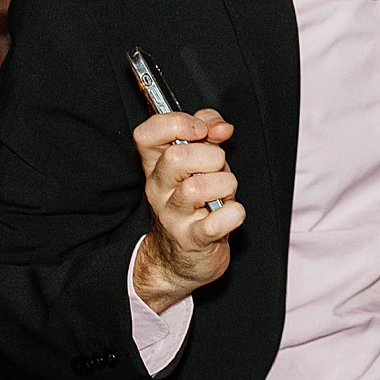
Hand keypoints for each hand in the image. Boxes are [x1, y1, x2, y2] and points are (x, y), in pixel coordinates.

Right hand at [131, 109, 240, 313]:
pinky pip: (217, 222)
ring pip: (198, 187)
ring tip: (224, 194)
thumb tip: (219, 126)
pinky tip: (230, 213)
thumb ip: (207, 132)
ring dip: (225, 185)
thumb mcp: (201, 160)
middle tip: (217, 170)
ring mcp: (173, 216)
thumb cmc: (197, 201)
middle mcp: (159, 189)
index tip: (202, 131)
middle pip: (176, 157)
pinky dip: (233, 214)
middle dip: (212, 157)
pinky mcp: (193, 239)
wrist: (184, 255)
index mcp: (156, 165)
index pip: (147, 133)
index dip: (177, 124)